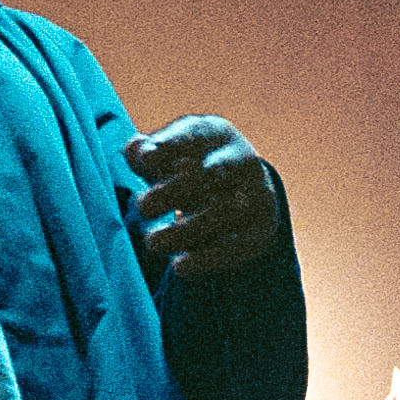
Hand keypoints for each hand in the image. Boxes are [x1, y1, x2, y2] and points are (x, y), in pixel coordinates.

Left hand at [126, 115, 283, 274]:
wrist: (234, 187)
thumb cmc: (185, 166)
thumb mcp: (165, 154)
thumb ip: (145, 153)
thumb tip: (136, 150)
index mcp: (216, 134)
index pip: (194, 135)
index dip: (168, 147)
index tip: (145, 163)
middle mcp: (243, 160)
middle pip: (211, 173)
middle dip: (173, 191)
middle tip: (143, 207)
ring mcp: (258, 193)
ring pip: (226, 211)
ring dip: (187, 230)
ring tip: (154, 243)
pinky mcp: (263, 227)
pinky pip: (240, 245)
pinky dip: (209, 258)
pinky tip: (180, 266)